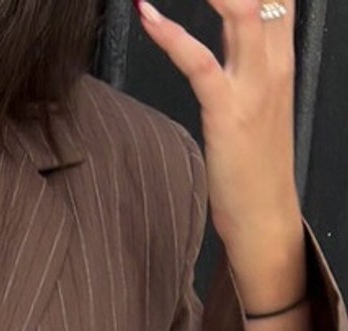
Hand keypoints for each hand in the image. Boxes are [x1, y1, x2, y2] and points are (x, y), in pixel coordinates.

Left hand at [135, 0, 306, 310]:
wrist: (263, 214)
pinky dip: (169, 33)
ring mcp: (254, 86)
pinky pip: (199, 61)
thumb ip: (241, 57)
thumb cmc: (253, 162)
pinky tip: (147, 15)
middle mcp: (274, 64)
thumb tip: (224, 26)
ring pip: (242, 12)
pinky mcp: (228, 110)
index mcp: (280, 59)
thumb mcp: (254, 97)